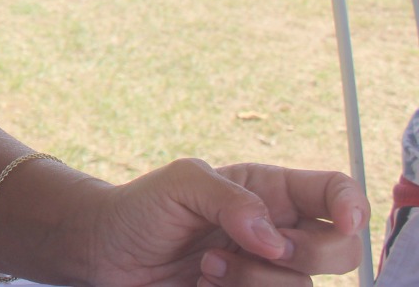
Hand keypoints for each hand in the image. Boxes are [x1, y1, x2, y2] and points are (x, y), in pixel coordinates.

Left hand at [79, 159, 365, 286]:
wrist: (107, 253)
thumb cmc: (141, 209)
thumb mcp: (178, 183)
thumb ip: (227, 197)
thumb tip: (271, 238)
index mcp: (269, 192)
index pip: (335, 192)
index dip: (353, 206)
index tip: (344, 224)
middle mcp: (278, 233)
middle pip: (339, 250)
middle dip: (305, 253)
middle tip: (257, 247)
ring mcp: (266, 271)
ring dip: (253, 280)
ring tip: (206, 265)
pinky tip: (205, 284)